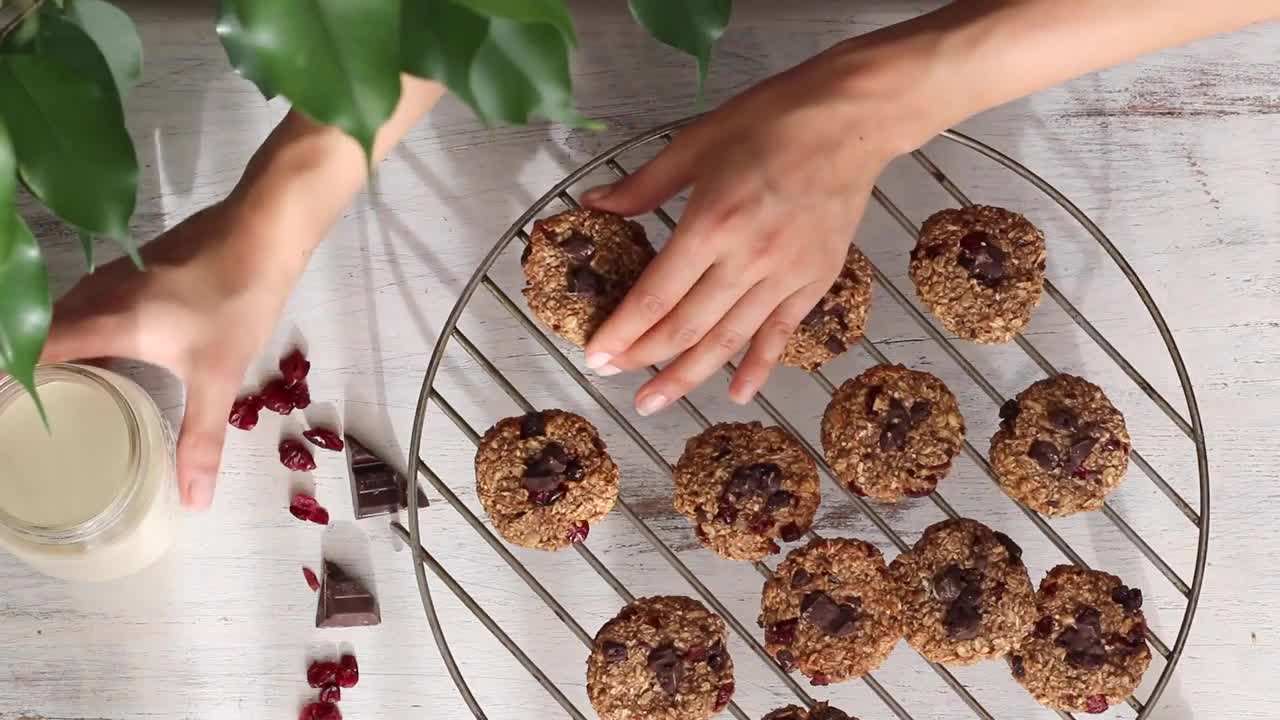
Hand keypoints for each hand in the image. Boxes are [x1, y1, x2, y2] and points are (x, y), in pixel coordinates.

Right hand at [41, 199, 304, 509]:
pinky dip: (83, 330)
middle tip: (28, 413)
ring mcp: (115, 277)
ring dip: (56, 347)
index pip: (34, 348)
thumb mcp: (219, 377)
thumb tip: (195, 500)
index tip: (11, 411)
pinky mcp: (136, 268)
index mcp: (105, 321)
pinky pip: (90, 303)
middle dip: (29, 368)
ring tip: (58, 393)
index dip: (13, 377)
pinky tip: (103, 357)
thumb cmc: (237, 300)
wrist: (264, 229)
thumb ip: (201, 439)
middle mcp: (97, 295)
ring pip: (66, 314)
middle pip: (42, 331)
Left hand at [581, 44, 912, 414]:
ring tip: (654, 402)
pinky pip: (780, 334)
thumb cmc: (769, 121)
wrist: (851, 120)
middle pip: (686, 327)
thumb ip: (643, 185)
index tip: (595, 355)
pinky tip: (736, 394)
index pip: (656, 296)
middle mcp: (746, 259)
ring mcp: (784, 275)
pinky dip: (757, 367)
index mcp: (710, 224)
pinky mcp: (814, 281)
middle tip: (613, 378)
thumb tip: (593, 205)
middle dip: (644, 359)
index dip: (622, 333)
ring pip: (728, 340)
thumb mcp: (694, 143)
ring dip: (687, 376)